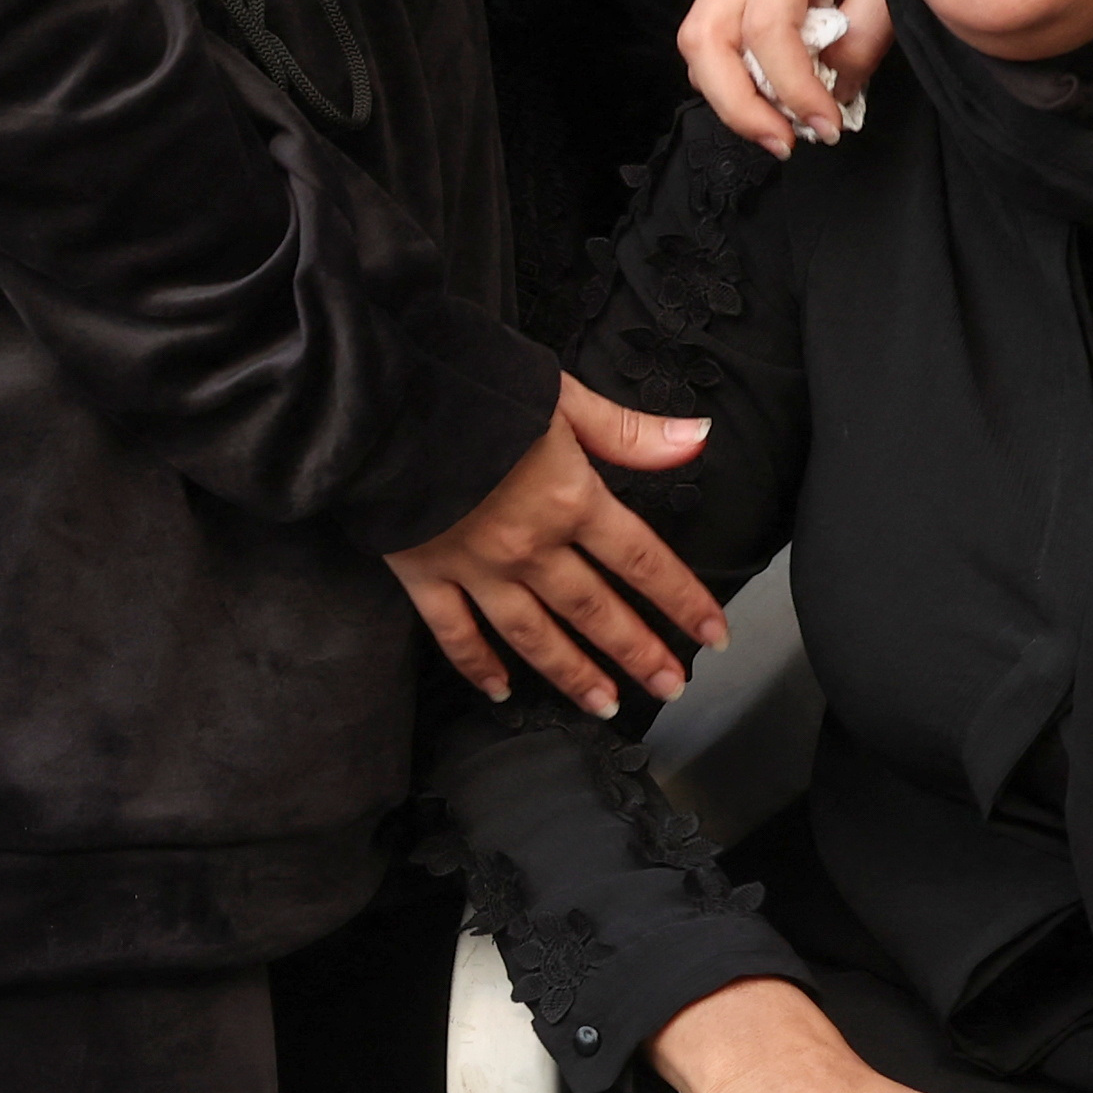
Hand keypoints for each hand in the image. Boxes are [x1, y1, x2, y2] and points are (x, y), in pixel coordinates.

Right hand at [382, 377, 731, 711]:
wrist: (381, 402)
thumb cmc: (471, 387)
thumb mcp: (562, 398)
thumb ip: (628, 432)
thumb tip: (696, 441)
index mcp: (569, 500)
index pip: (642, 561)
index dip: (682, 601)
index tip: (711, 635)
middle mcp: (529, 547)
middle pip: (595, 610)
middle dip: (638, 652)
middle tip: (670, 686)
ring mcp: (476, 568)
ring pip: (535, 636)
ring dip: (574, 673)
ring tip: (605, 704)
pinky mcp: (425, 575)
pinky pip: (456, 633)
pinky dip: (478, 665)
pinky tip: (500, 689)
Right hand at [682, 0, 886, 156]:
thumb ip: (862, 42)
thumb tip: (829, 97)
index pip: (767, 27)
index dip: (791, 88)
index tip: (828, 126)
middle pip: (705, 37)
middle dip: (737, 104)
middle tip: (785, 142)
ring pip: (699, 41)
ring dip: (731, 95)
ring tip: (782, 126)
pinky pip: (715, 37)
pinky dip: (735, 77)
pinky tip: (775, 96)